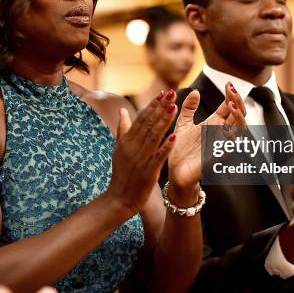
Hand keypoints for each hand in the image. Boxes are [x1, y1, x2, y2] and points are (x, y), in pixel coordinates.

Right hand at [106, 90, 177, 214]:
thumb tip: (122, 109)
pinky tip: (174, 137)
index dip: (153, 105)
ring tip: (174, 108)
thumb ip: (123, 129)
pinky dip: (165, 147)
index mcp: (127, 141)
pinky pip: (157, 158)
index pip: (141, 118)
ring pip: (154, 137)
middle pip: (148, 124)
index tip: (163, 93)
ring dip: (164, 122)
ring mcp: (140, 159)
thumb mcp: (119, 150)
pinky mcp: (147, 172)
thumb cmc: (121, 174)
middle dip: (161, 108)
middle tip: (172, 93)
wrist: (119, 199)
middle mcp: (132, 147)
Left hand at [167, 83, 246, 196]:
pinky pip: (228, 150)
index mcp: (213, 124)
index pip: (228, 107)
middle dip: (238, 102)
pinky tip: (227, 131)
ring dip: (238, 118)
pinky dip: (230, 141)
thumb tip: (195, 91)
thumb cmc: (181, 149)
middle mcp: (220, 133)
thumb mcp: (183, 123)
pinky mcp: (215, 159)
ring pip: (239, 130)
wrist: (175, 171)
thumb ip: (189, 108)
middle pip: (238, 115)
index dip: (231, 95)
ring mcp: (220, 145)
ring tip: (231, 106)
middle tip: (232, 90)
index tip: (228, 83)